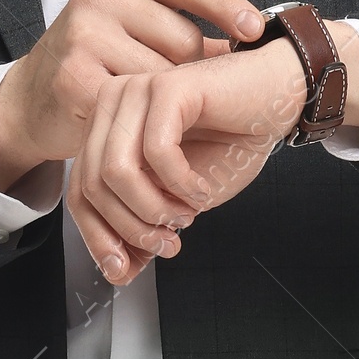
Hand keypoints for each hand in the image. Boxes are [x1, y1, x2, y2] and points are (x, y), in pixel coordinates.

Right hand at [0, 0, 267, 209]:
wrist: (30, 99)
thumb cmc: (97, 60)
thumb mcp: (135, 25)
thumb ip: (185, 27)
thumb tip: (255, 35)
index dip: (225, 5)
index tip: (256, 28)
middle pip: (184, 38)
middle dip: (188, 69)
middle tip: (167, 86)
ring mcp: (83, 33)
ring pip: (165, 75)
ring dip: (167, 99)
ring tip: (144, 102)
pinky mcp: (76, 76)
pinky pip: (139, 104)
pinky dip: (144, 119)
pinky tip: (133, 120)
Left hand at [68, 21, 358, 285]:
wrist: (278, 99)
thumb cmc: (230, 143)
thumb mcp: (179, 200)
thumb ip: (143, 228)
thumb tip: (117, 272)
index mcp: (106, 129)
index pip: (80, 191)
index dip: (99, 237)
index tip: (127, 270)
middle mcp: (112, 105)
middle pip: (93, 185)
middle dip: (131, 229)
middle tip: (169, 244)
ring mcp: (135, 90)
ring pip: (117, 172)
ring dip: (154, 209)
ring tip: (186, 216)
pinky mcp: (167, 86)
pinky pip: (156, 152)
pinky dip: (181, 184)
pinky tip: (202, 190)